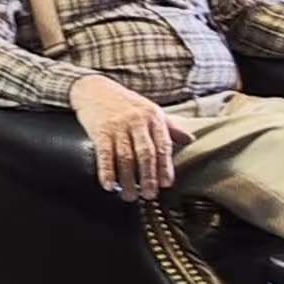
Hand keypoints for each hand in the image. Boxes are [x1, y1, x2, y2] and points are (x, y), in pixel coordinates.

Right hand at [69, 75, 181, 200]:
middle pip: (146, 154)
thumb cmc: (124, 102)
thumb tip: (189, 139)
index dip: (165, 167)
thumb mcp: (150, 109)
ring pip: (126, 157)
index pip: (163, 145)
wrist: (93, 88)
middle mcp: (137, 121)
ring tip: (130, 196)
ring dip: (128, 180)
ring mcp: (118, 126)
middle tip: (149, 195)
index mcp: (153, 117)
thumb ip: (170, 126)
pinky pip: (105, 154)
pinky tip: (109, 184)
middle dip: (148, 178)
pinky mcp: (100, 130)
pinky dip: (107, 171)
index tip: (166, 184)